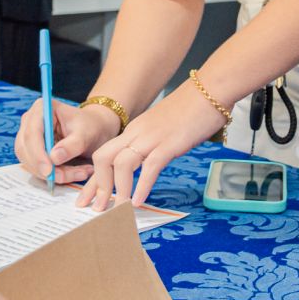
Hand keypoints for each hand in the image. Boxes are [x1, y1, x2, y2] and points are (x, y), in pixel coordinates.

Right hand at [13, 99, 116, 184]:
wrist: (95, 129)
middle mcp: (30, 121)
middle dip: (46, 168)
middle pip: (26, 150)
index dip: (38, 154)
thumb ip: (71, 145)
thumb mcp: (86, 134)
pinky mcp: (33, 151)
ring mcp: (29, 137)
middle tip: (67, 176)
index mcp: (41, 108)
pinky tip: (74, 173)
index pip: (32, 133)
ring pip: (31, 162)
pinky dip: (54, 175)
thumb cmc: (91, 126)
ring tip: (79, 173)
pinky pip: (37, 168)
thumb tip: (54, 158)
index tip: (49, 170)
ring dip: (53, 174)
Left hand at [77, 81, 226, 210]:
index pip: (104, 154)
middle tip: (96, 208)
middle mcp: (137, 132)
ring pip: (121, 164)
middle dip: (97, 185)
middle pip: (103, 158)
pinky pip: (150, 166)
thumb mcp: (163, 126)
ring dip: (118, 190)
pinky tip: (140, 201)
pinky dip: (142, 186)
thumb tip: (148, 162)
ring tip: (118, 210)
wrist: (211, 89)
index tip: (87, 197)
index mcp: (134, 129)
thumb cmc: (192, 108)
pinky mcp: (170, 143)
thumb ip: (152, 142)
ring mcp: (152, 137)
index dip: (94, 179)